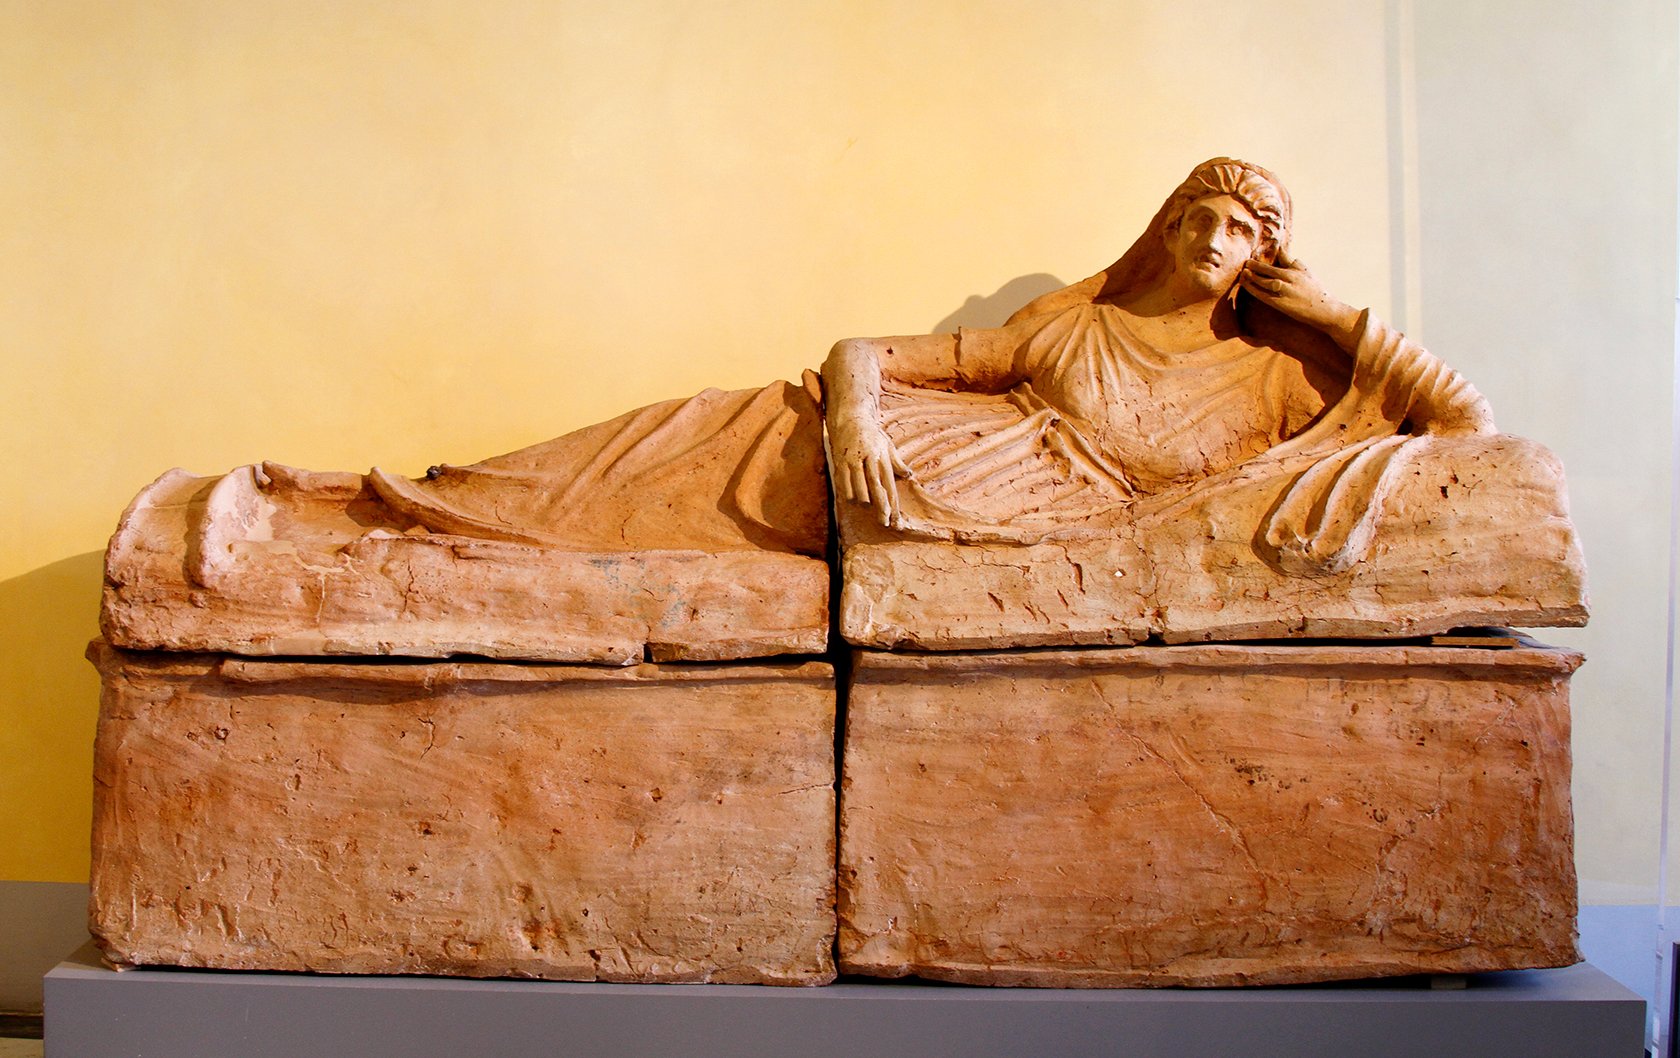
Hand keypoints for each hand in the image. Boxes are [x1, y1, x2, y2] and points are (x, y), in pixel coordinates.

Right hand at [829, 415, 909, 525]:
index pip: (889, 485)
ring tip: (868, 507)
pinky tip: (853, 500)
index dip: (893, 504)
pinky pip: (844, 484)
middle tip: (885, 523)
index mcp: (882, 456)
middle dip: (881, 508)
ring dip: (864, 502)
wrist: (850, 416)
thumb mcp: (887, 445)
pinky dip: (849, 494)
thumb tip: (909, 475)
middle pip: (876, 489)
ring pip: (859, 489)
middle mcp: (868, 458)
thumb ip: (897, 462)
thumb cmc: (871, 434)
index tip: (896, 519)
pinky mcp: (839, 461)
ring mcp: (853, 460)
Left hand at [1240, 250, 1360, 349]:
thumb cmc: (1315, 291)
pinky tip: (1245, 284)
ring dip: (1252, 276)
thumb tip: (1280, 250)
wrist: (1325, 310)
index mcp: (1296, 270)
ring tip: (1243, 271)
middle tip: (1245, 262)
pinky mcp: (1281, 304)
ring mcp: (1285, 291)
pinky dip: (1253, 289)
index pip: (1280, 257)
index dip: (1267, 254)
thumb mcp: (1306, 272)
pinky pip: (1263, 295)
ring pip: (1264, 281)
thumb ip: (1292, 262)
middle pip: (1269, 269)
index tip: (1256, 250)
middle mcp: (1290, 278)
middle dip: (1255, 265)